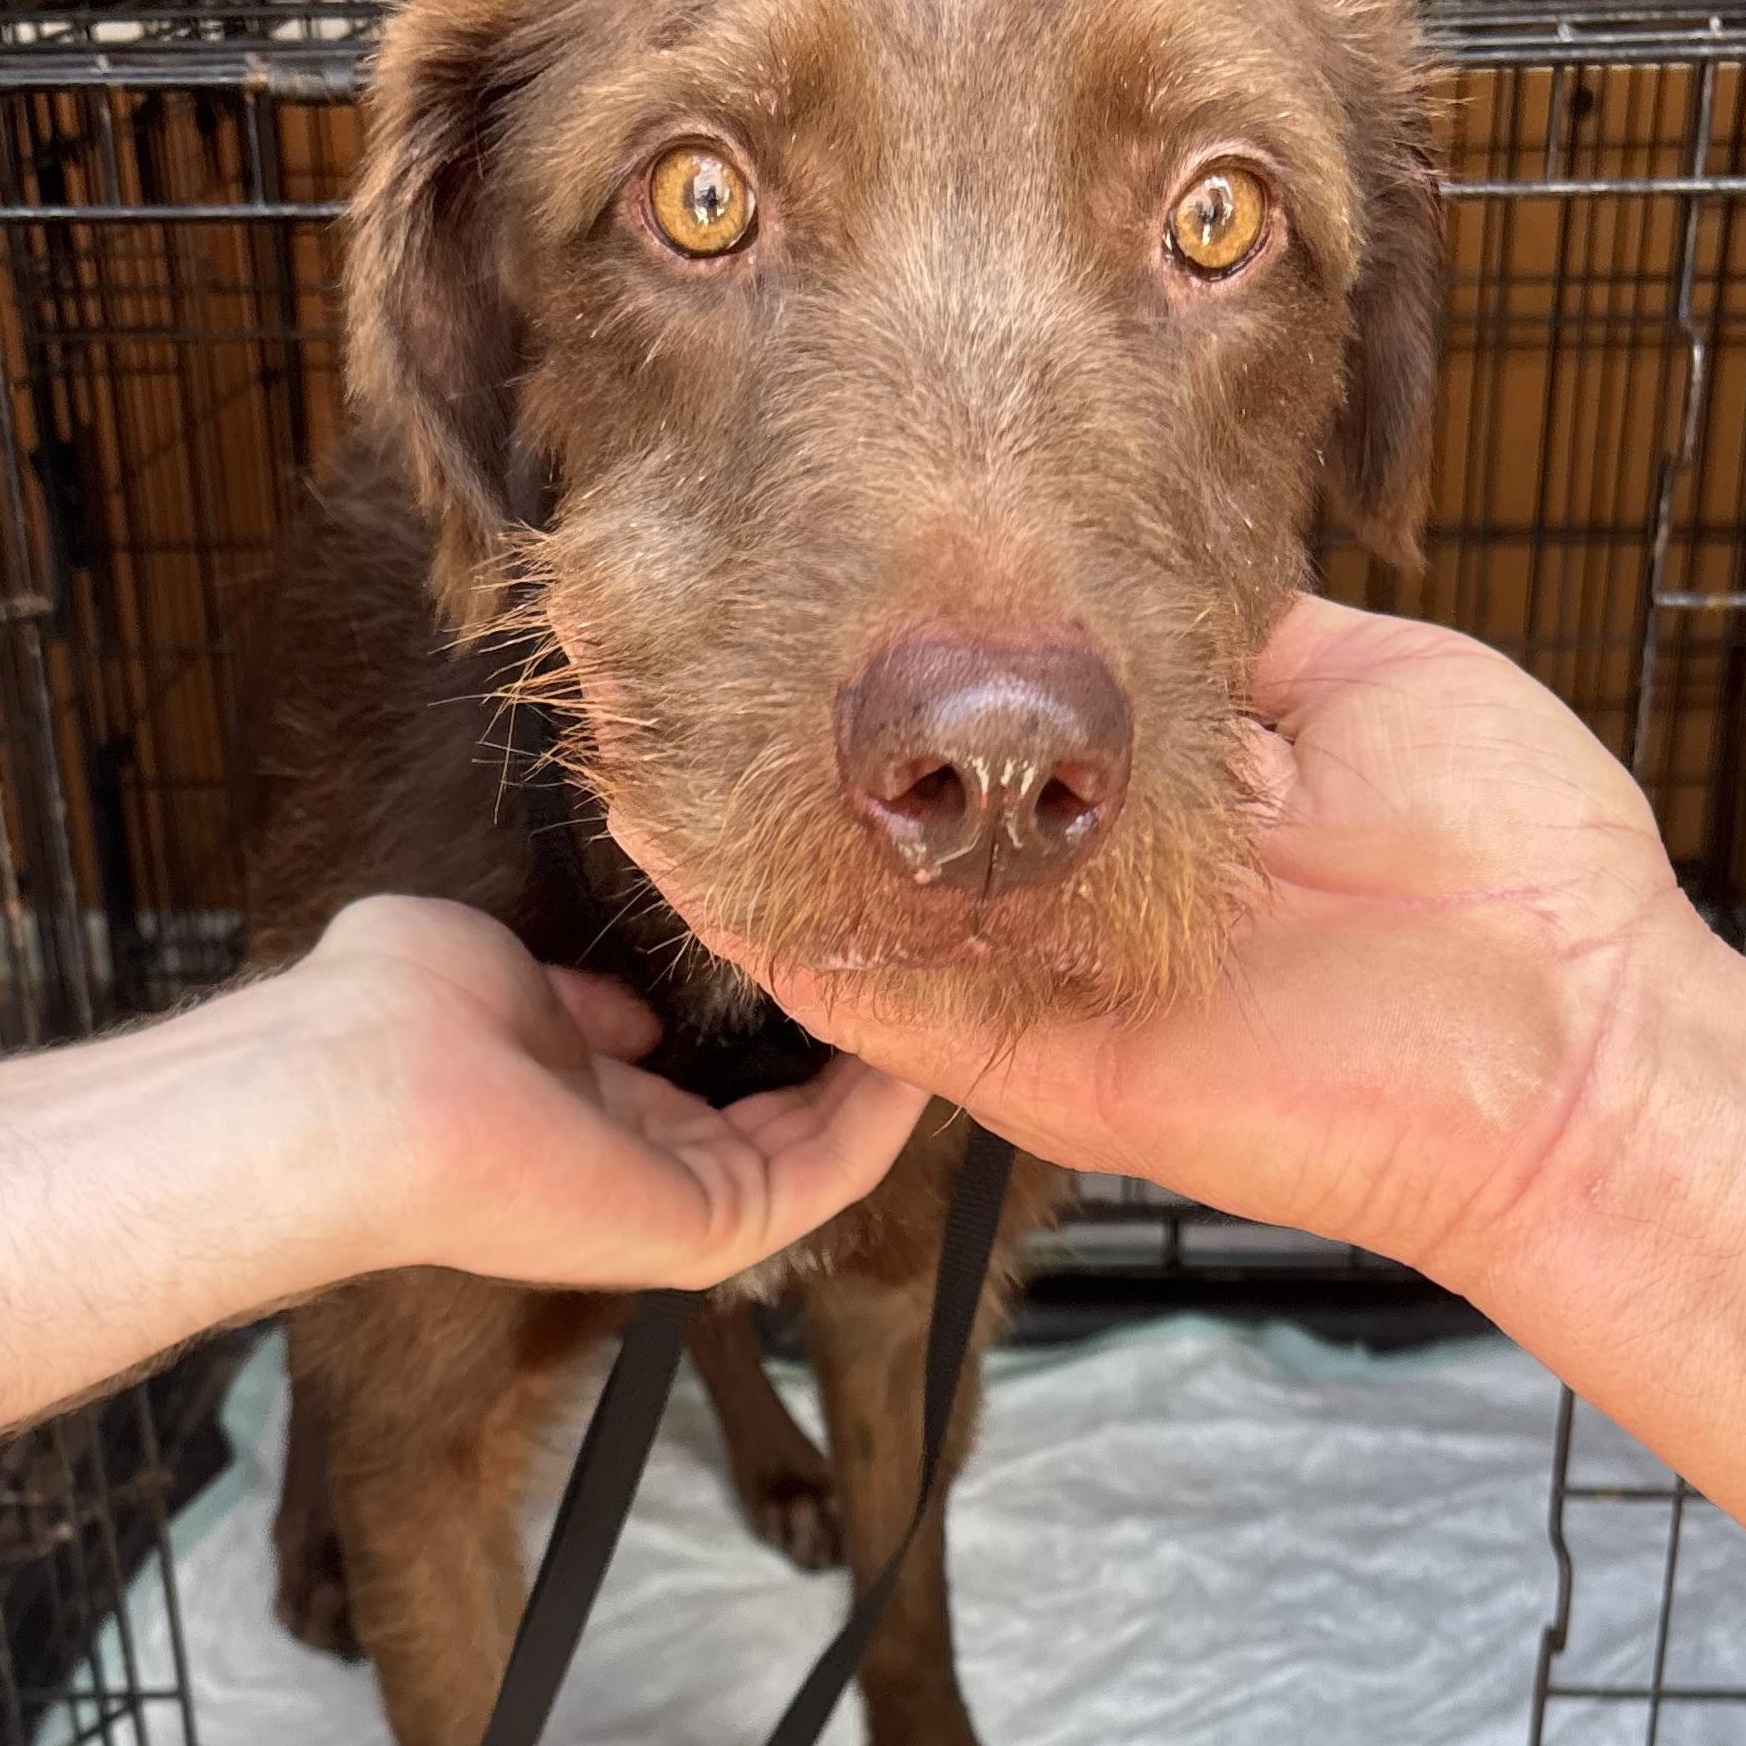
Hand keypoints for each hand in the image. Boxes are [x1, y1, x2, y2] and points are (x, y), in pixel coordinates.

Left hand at [290, 896, 928, 1290]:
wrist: (363, 1084)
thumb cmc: (399, 1014)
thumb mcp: (498, 970)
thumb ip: (576, 1000)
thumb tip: (636, 1019)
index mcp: (578, 1108)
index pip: (700, 1091)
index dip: (769, 1037)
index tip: (823, 973)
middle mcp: (631, 1165)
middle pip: (771, 1125)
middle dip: (841, 1063)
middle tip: (905, 989)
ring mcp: (671, 1204)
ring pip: (811, 1154)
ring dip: (876, 1088)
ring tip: (933, 1012)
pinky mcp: (704, 1225)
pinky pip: (819, 1178)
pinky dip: (876, 1122)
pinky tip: (914, 1054)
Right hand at [617, 595, 1717, 1294]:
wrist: (1558, 1045)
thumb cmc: (1507, 870)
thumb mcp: (1370, 686)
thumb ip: (1238, 637)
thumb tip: (1138, 558)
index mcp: (1137, 810)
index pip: (986, 729)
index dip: (909, 658)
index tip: (827, 557)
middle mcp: (1063, 895)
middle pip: (896, 816)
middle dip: (794, 729)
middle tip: (681, 616)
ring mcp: (1028, 981)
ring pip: (845, 900)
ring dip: (744, 811)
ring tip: (634, 701)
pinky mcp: (1014, 1060)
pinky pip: (856, 994)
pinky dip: (753, 916)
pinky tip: (664, 823)